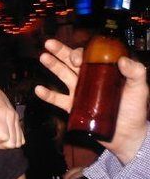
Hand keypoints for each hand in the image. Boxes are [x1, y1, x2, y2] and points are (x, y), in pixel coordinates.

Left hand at [0, 79, 24, 148]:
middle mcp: (9, 114)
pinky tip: (2, 134)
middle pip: (12, 141)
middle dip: (0, 144)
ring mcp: (15, 116)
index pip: (3, 137)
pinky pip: (21, 135)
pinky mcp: (16, 117)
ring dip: (6, 143)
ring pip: (18, 140)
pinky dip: (12, 139)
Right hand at [35, 39, 147, 163]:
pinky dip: (48, 95)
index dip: (79, 53)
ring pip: (63, 76)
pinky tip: (39, 89)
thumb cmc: (134, 110)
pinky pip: (58, 100)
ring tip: (43, 57)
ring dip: (53, 66)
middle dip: (60, 51)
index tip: (76, 57)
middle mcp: (89, 79)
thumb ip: (135, 73)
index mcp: (103, 71)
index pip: (88, 56)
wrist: (127, 136)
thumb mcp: (139, 89)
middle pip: (71, 62)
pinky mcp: (73, 108)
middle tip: (49, 43)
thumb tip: (122, 61)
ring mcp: (79, 92)